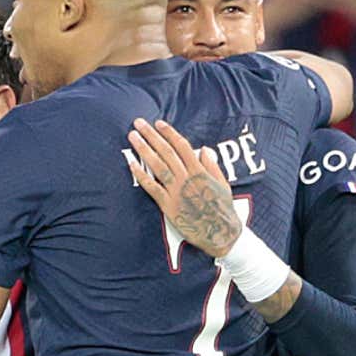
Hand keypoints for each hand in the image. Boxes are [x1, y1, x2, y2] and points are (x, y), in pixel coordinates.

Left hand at [126, 118, 240, 257]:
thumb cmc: (223, 209)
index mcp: (200, 171)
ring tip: (132, 137)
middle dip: (151, 135)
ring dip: (143, 149)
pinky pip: (152, 187)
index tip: (158, 123)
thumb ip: (212, 166)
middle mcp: (186, 178)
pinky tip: (131, 164)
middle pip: (166, 151)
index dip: (169, 133)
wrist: (221, 233)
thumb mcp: (223, 184)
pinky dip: (141, 175)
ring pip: (157, 165)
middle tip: (138, 122)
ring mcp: (176, 191)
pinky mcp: (168, 205)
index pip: (182, 146)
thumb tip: (204, 149)